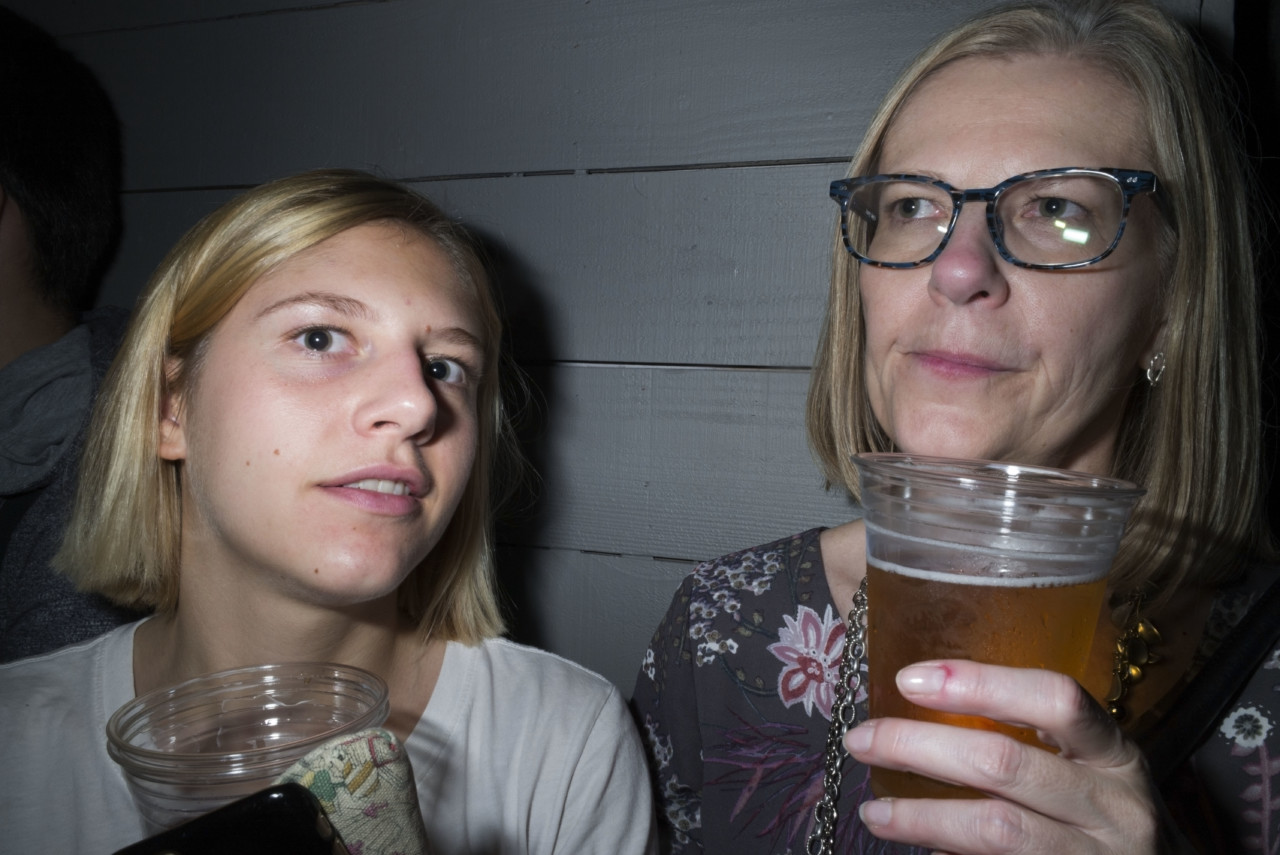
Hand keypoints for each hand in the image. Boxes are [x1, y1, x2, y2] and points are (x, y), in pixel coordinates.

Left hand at [843, 660, 1159, 853]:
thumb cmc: (1108, 818)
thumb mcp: (1093, 770)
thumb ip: (1032, 739)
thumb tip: (924, 704)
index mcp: (1116, 755)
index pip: (1056, 699)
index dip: (981, 683)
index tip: (910, 678)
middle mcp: (1114, 807)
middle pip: (1006, 764)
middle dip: (920, 747)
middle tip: (863, 738)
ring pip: (995, 830)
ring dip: (922, 816)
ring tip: (875, 810)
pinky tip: (917, 848)